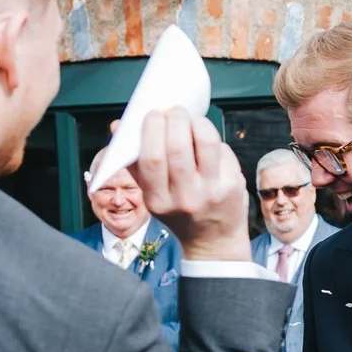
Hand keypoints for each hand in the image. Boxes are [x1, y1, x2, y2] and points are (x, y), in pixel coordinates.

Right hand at [133, 109, 250, 262]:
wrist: (213, 240)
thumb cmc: (179, 211)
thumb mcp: (152, 194)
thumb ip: (135, 162)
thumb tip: (118, 126)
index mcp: (157, 200)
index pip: (152, 157)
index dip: (152, 128)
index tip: (153, 114)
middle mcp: (185, 198)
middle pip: (178, 146)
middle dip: (175, 118)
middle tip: (174, 111)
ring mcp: (211, 192)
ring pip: (207, 142)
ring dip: (197, 121)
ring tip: (191, 118)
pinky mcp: (233, 185)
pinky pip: (222, 150)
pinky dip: (212, 138)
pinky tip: (205, 141)